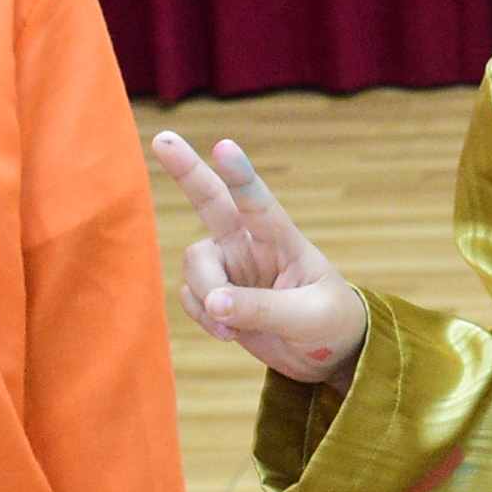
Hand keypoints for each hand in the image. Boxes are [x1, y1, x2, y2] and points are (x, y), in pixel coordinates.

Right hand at [153, 131, 369, 384]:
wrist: (325, 352)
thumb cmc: (329, 322)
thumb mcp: (308, 317)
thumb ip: (262, 309)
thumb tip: (214, 303)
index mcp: (283, 239)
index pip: (259, 202)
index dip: (240, 175)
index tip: (224, 146)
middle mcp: (251, 244)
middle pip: (211, 200)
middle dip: (186, 170)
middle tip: (162, 139)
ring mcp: (230, 265)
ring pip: (195, 264)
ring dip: (206, 294)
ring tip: (232, 325)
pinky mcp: (215, 292)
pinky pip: (190, 296)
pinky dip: (203, 316)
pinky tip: (228, 332)